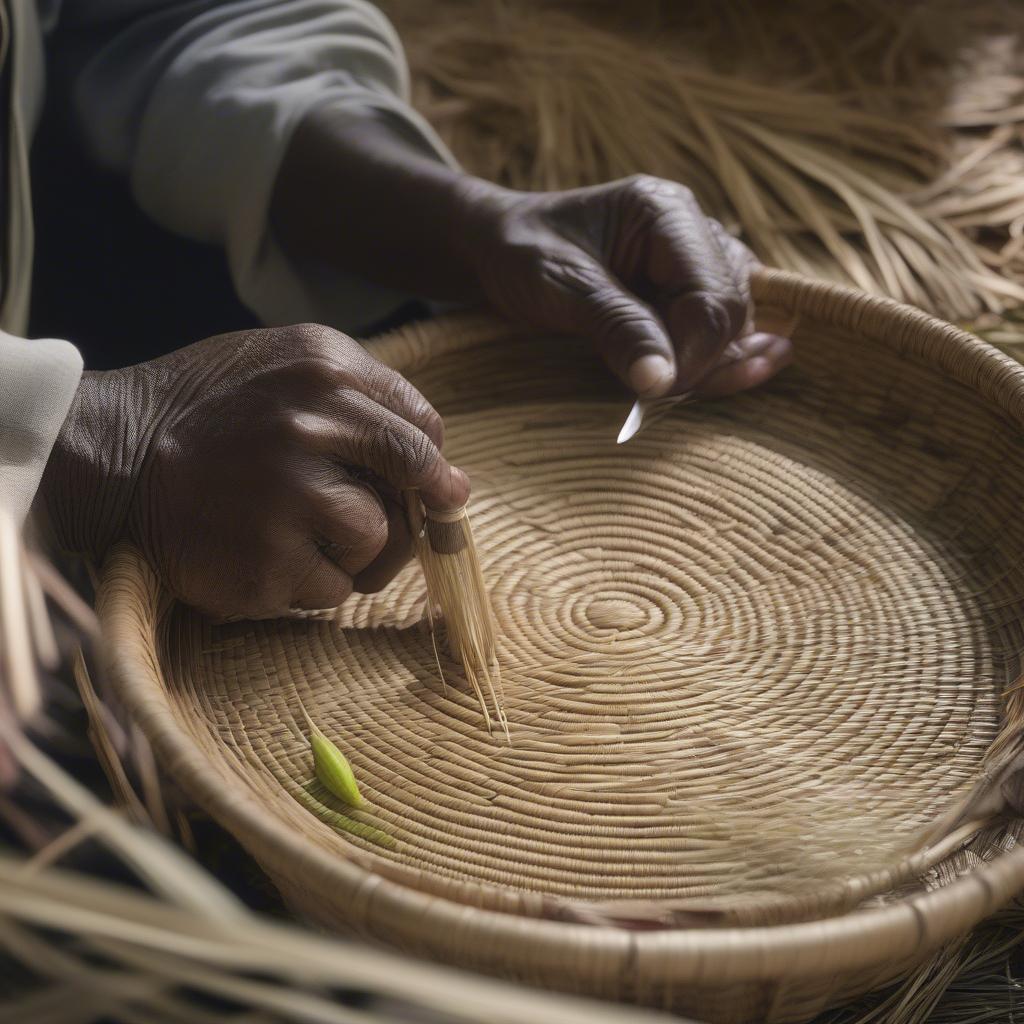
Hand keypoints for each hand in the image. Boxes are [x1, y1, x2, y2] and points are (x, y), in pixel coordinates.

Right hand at [39, 325, 467, 618]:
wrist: (113, 458)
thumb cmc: (208, 412)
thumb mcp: (279, 363)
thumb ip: (357, 396)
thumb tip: (438, 462)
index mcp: (320, 369)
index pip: (418, 423)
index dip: (433, 461)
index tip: (437, 485)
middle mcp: (308, 427)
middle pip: (414, 478)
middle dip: (424, 508)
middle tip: (417, 524)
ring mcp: (285, 498)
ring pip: (377, 540)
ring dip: (359, 551)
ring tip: (312, 538)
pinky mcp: (265, 564)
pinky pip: (333, 591)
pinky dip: (315, 585)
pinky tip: (274, 559)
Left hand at [455, 174, 791, 397]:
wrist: (497, 244)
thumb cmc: (520, 253)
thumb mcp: (559, 289)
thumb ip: (616, 329)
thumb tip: (662, 381)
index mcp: (664, 213)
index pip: (712, 295)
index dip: (696, 353)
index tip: (657, 391)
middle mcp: (691, 228)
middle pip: (732, 309)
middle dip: (705, 360)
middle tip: (658, 394)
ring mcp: (693, 256)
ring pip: (734, 319)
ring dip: (714, 362)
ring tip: (676, 388)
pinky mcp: (684, 284)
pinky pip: (720, 324)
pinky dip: (714, 356)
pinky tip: (715, 375)